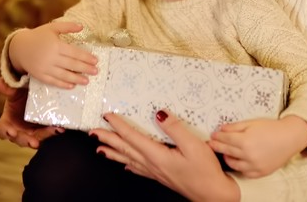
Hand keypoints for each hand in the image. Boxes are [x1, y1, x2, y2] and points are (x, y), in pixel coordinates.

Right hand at [0, 77, 62, 148]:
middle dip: (27, 141)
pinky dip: (55, 130)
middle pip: (21, 140)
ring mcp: (32, 133)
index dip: (6, 132)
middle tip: (34, 142)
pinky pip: (49, 133)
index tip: (11, 132)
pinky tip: (61, 126)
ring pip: (37, 138)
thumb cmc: (19, 97)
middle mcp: (19, 131)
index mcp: (8, 123)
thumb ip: (7, 88)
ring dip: (45, 135)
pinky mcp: (44, 131)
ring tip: (54, 130)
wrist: (32, 96)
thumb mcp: (13, 92)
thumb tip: (0, 82)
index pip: (2, 131)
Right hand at [8, 22, 98, 88]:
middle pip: (71, 64)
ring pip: (64, 75)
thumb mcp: (52, 27)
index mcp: (55, 45)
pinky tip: (72, 85)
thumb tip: (82, 26)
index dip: (86, 57)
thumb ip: (67, 26)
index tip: (96, 60)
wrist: (19, 47)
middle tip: (96, 71)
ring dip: (77, 78)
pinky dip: (63, 84)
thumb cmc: (39, 36)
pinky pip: (53, 81)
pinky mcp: (40, 76)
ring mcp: (45, 68)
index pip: (74, 53)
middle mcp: (51, 57)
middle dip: (85, 68)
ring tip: (87, 81)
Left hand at [91, 110, 239, 201]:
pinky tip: (125, 165)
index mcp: (157, 155)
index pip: (133, 137)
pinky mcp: (161, 176)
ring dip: (113, 153)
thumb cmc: (205, 171)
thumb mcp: (194, 145)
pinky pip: (138, 169)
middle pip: (125, 149)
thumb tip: (159, 114)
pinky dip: (128, 164)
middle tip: (94, 132)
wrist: (213, 194)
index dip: (119, 126)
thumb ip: (175, 128)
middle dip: (108, 139)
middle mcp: (153, 165)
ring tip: (100, 148)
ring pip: (129, 160)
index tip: (108, 116)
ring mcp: (156, 172)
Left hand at [210, 115, 306, 177]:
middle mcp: (248, 155)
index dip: (217, 136)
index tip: (212, 135)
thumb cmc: (271, 128)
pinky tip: (237, 161)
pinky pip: (245, 172)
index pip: (225, 139)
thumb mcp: (251, 123)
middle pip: (226, 151)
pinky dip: (239, 167)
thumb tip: (221, 129)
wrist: (289, 138)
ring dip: (227, 158)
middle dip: (217, 146)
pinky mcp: (260, 172)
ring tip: (225, 153)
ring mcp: (254, 165)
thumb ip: (235, 126)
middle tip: (211, 144)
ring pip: (233, 164)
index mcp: (245, 141)